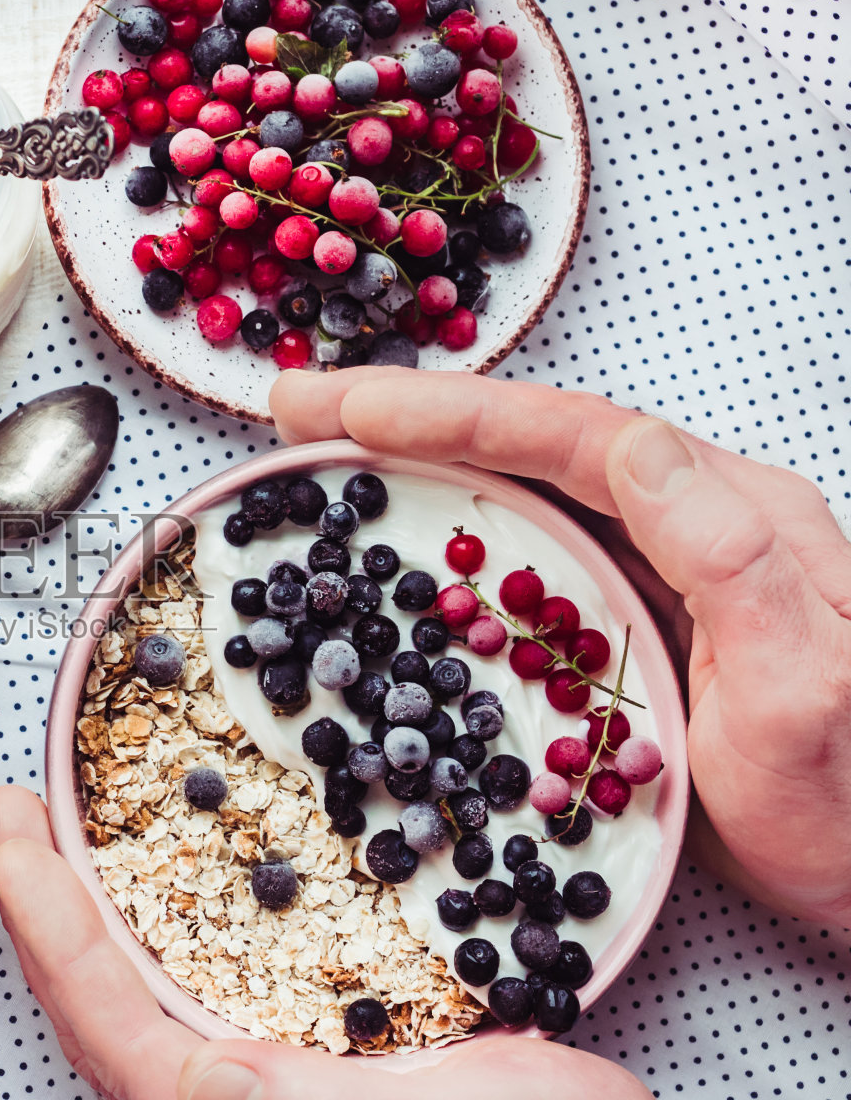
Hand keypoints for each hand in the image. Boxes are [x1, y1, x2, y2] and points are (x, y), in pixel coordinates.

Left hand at [0, 786, 701, 1099]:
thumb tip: (196, 1087)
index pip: (113, 1031)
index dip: (53, 932)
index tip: (16, 834)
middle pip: (97, 1018)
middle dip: (39, 913)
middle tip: (12, 813)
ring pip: (126, 1011)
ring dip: (76, 922)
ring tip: (49, 840)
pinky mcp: (284, 1083)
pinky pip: (175, 1004)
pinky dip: (135, 939)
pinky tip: (137, 896)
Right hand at [270, 366, 850, 926]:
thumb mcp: (802, 692)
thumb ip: (733, 564)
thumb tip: (638, 448)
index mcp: (735, 515)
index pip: (578, 438)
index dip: (458, 414)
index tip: (354, 411)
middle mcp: (691, 522)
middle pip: (534, 443)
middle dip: (410, 415)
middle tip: (298, 407)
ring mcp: (656, 571)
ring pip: (522, 489)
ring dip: (417, 461)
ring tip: (322, 447)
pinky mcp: (628, 621)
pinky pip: (525, 555)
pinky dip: (447, 529)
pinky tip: (395, 536)